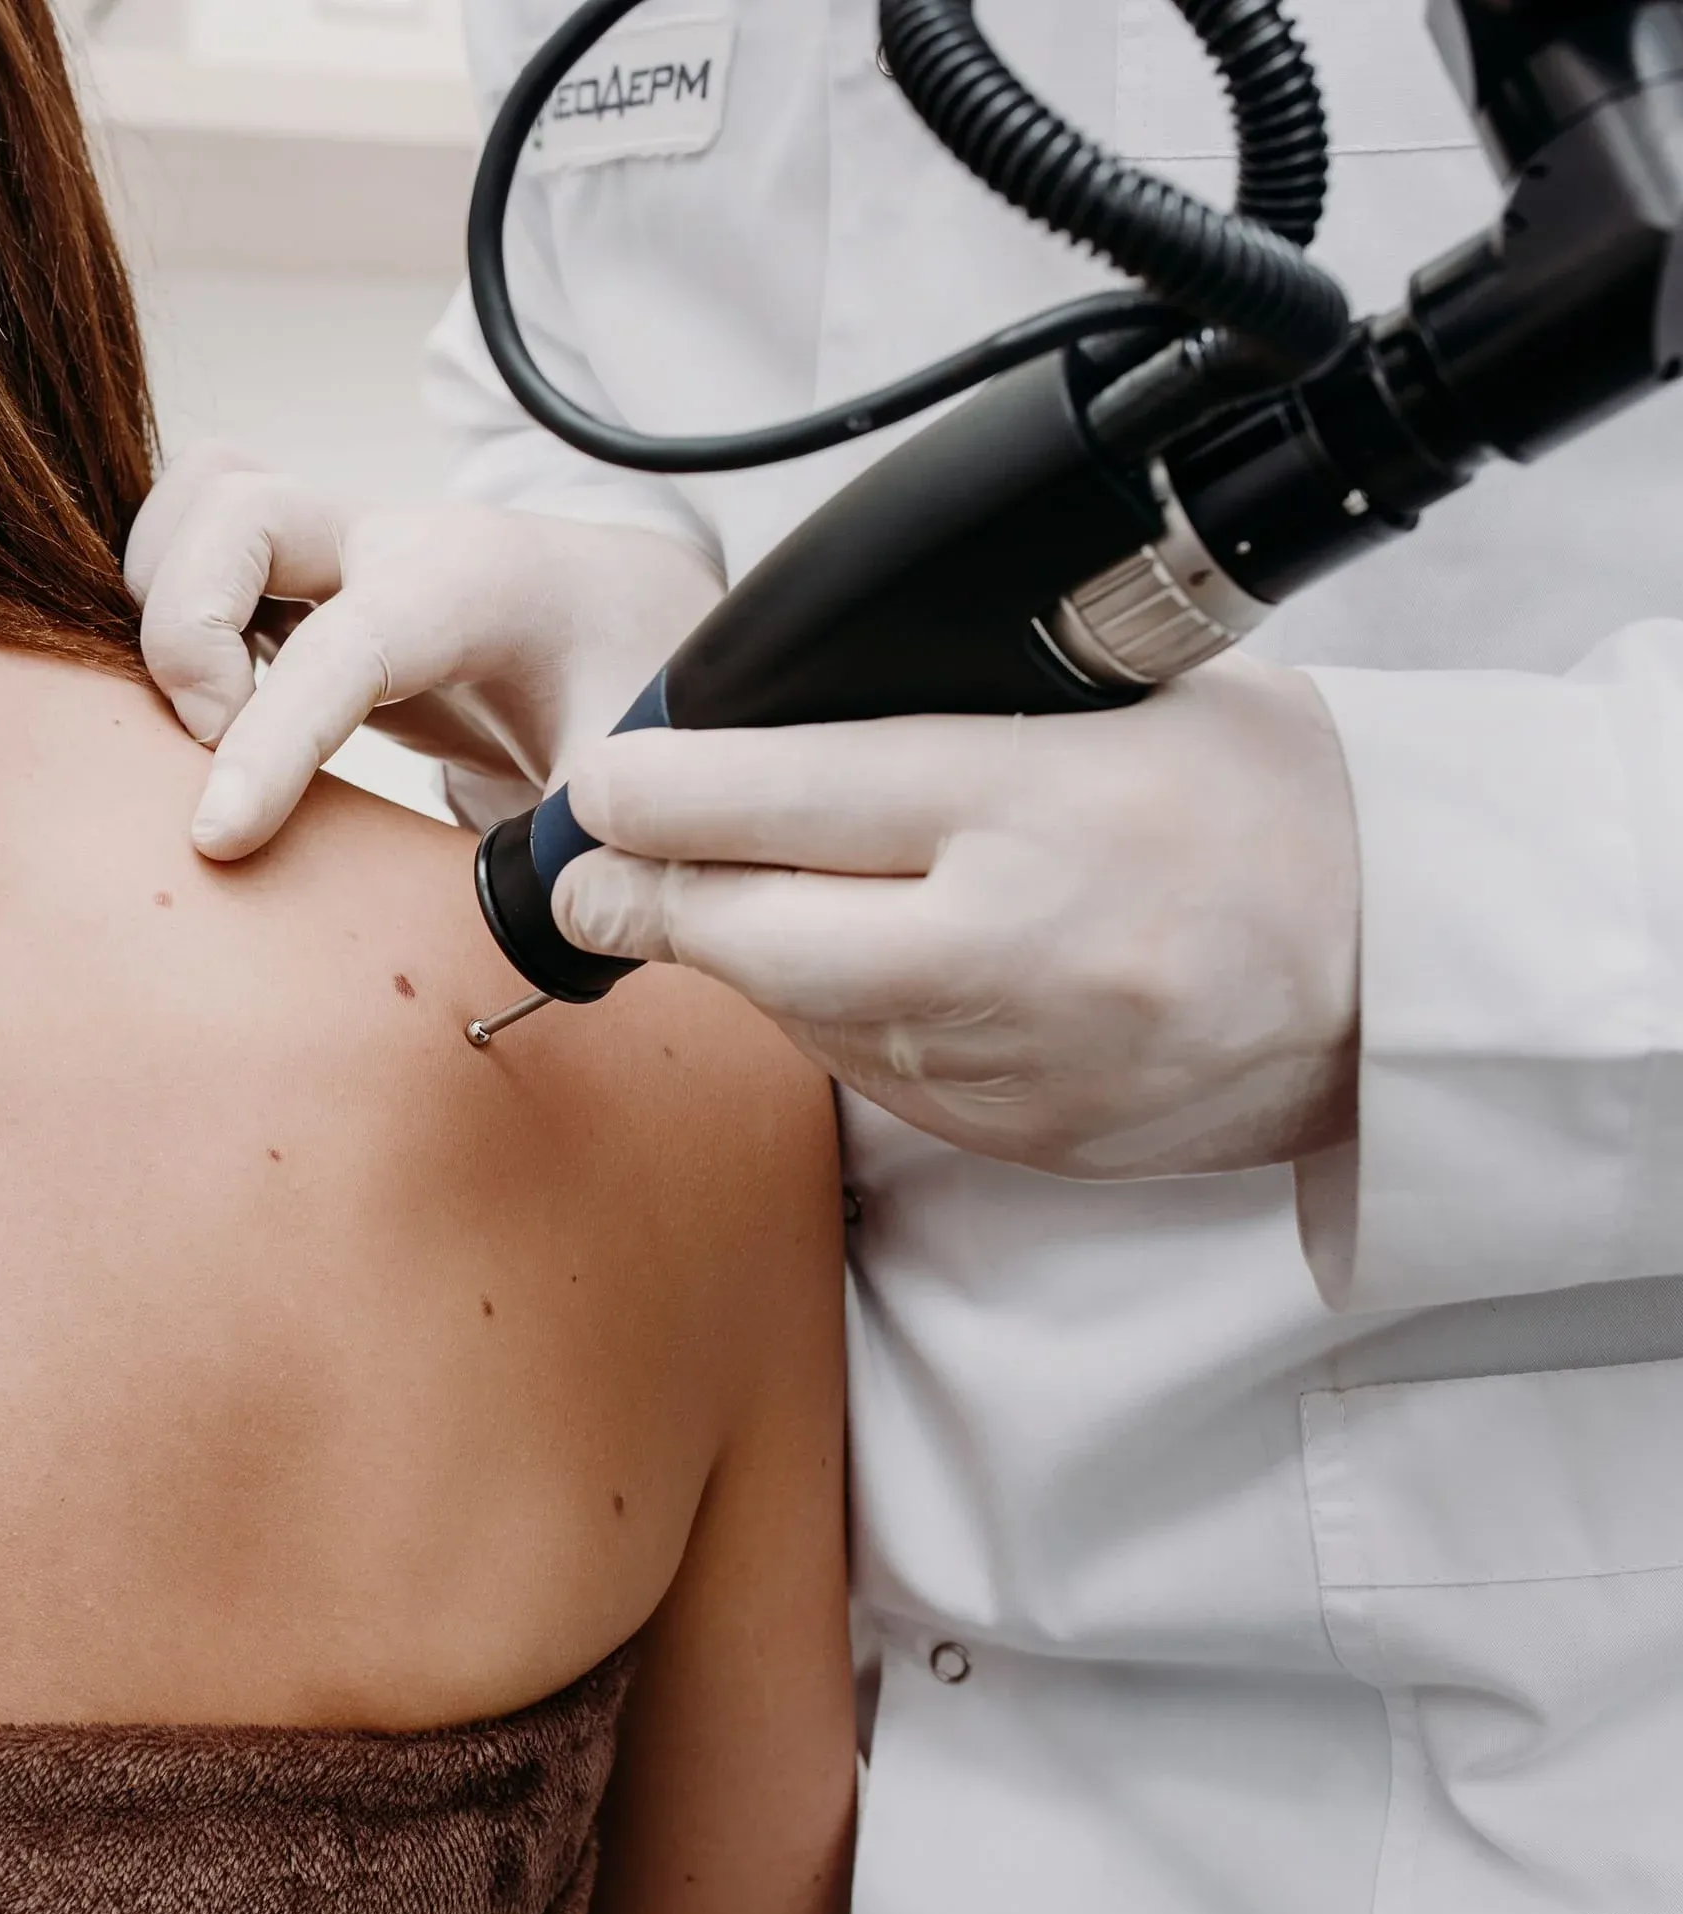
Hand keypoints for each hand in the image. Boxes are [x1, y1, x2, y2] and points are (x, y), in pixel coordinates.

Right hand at [123, 443, 720, 859]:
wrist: (635, 611)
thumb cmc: (627, 687)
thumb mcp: (636, 771)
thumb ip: (590, 843)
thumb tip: (542, 921)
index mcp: (475, 586)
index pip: (341, 647)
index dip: (267, 743)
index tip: (220, 839)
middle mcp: (393, 540)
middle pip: (236, 510)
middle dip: (188, 634)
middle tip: (214, 754)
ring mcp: (338, 543)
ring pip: (199, 504)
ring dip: (163, 605)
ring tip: (207, 720)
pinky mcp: (300, 570)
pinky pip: (195, 538)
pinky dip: (165, 603)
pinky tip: (206, 701)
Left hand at [552, 657, 1360, 1177]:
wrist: (1406, 977)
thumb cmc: (1271, 810)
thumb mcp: (1131, 699)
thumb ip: (948, 711)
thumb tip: (756, 719)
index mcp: (1040, 805)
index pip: (781, 795)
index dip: (653, 789)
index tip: (598, 779)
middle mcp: (1010, 947)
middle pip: (744, 931)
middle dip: (638, 898)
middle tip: (584, 871)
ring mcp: (1006, 1063)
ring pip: (788, 1011)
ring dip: (728, 958)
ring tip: (704, 899)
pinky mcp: (1009, 1138)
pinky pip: (859, 1074)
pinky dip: (820, 1018)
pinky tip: (828, 966)